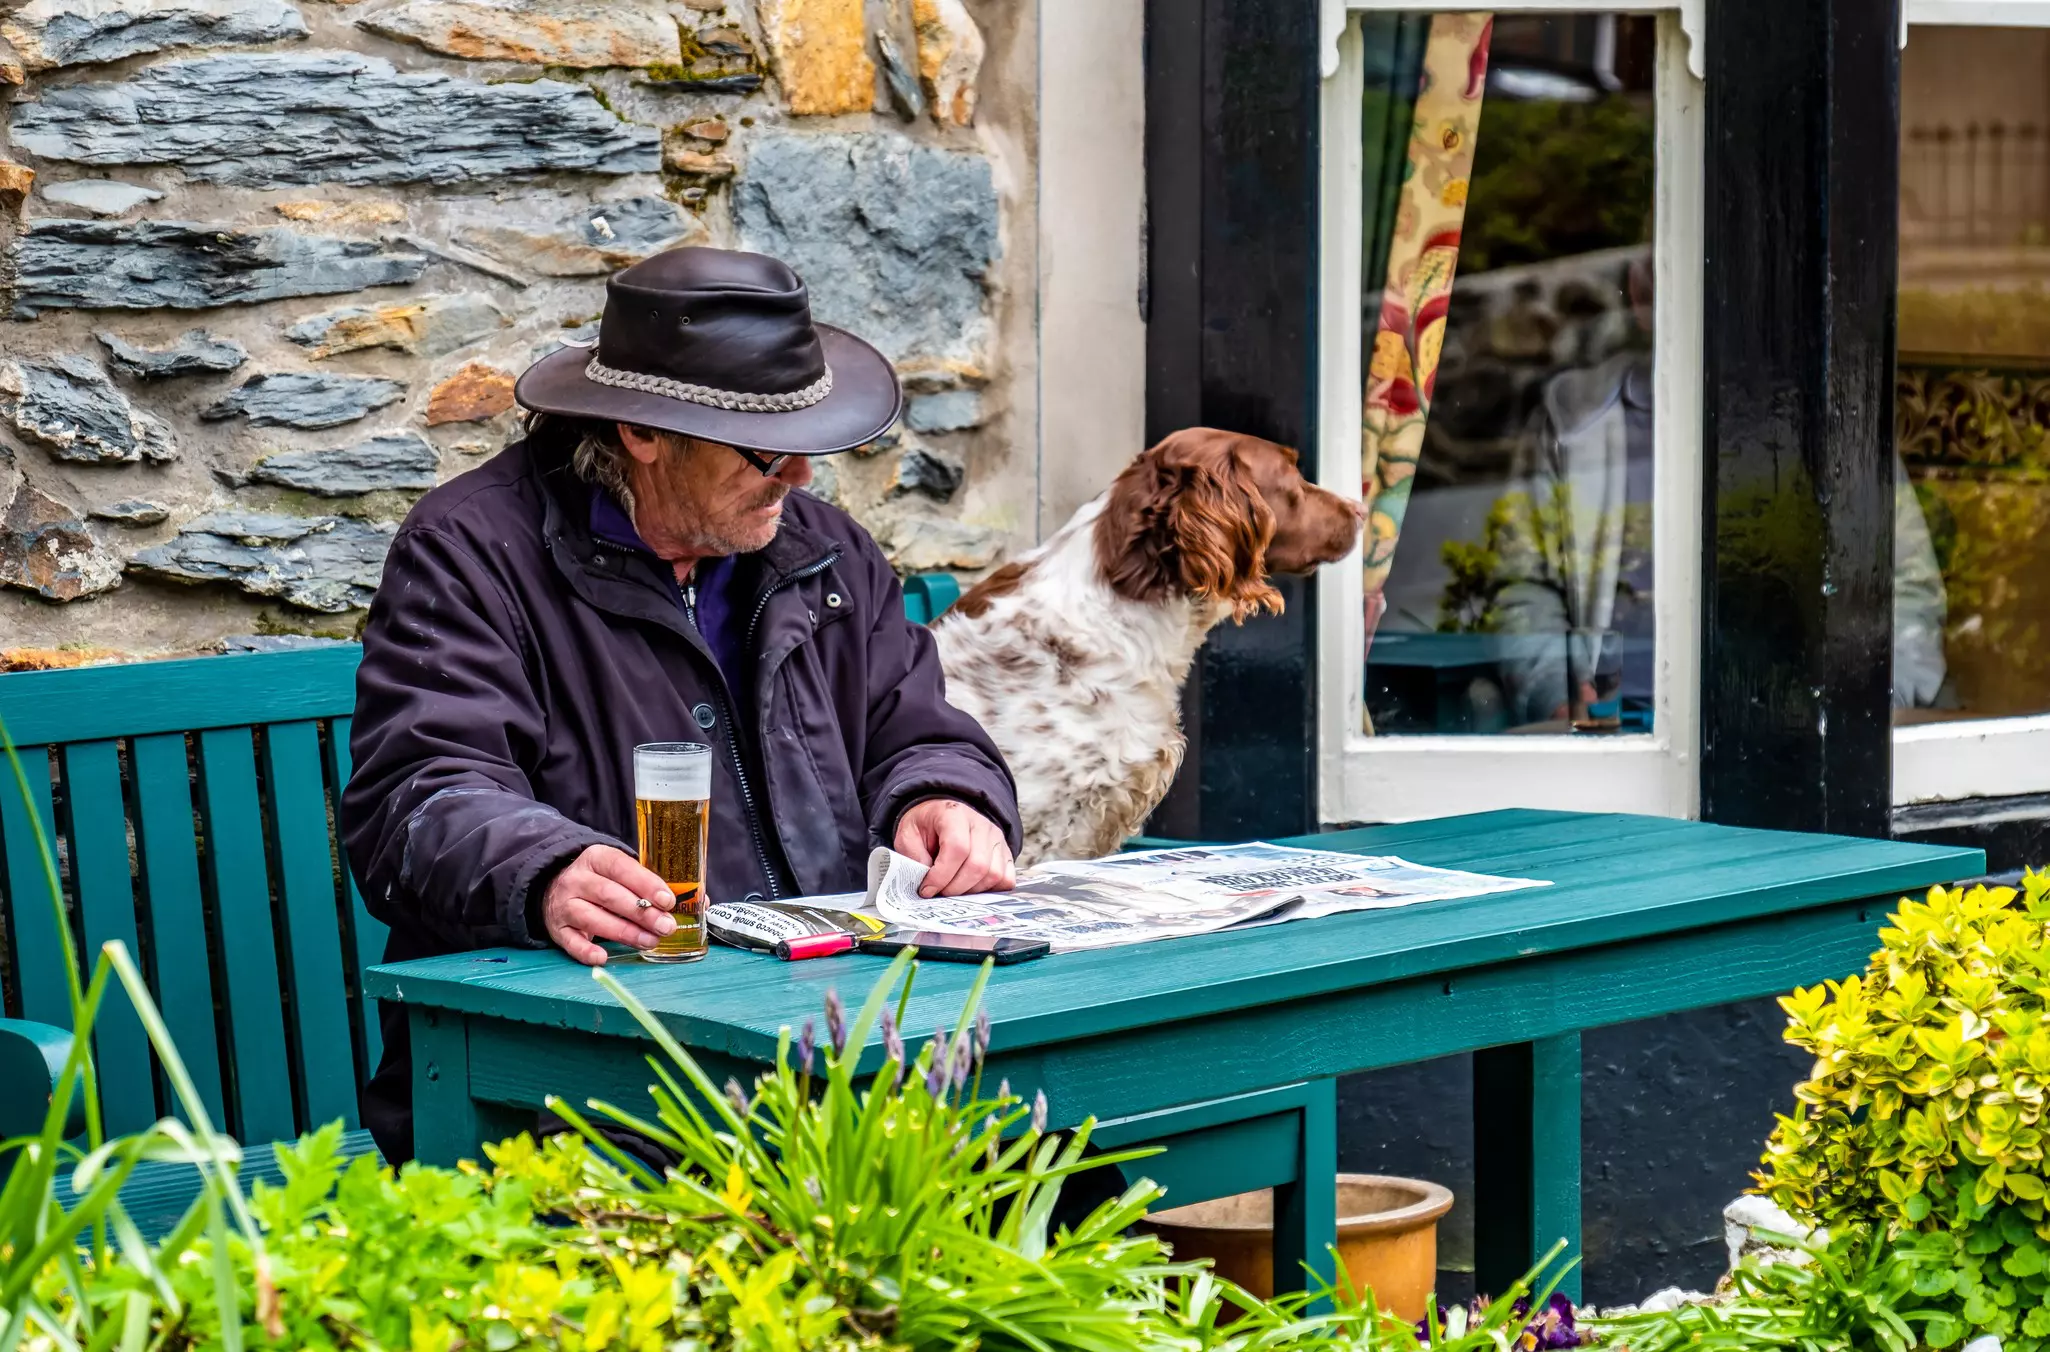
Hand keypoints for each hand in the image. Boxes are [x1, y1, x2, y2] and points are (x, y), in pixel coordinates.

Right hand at [541, 844, 676, 964]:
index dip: (646, 884)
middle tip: (665, 926)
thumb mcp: (617, 872)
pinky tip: (603, 957)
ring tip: (650, 941)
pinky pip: (571, 942)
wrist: (555, 889)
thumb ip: (641, 886)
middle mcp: (576, 880)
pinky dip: (586, 951)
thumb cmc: (599, 881)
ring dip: (624, 932)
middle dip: (641, 912)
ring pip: (592, 918)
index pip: (621, 867)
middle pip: (609, 895)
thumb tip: (670, 906)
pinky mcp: (558, 929)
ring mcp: (564, 905)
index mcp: (595, 858)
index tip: (667, 901)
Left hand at [894, 799, 1015, 897]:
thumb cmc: (924, 826)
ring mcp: (996, 838)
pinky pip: (1006, 878)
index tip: (926, 889)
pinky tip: (971, 888)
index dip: (941, 875)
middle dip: (955, 888)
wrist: (940, 815)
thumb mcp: (907, 835)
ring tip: (952, 890)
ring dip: (971, 891)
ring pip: (993, 874)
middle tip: (938, 893)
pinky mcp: (1005, 852)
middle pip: (977, 865)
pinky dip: (990, 890)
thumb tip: (927, 882)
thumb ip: (914, 857)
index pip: (957, 848)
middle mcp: (981, 824)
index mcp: (954, 814)